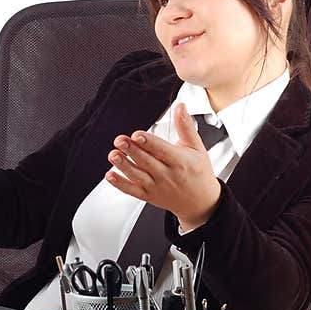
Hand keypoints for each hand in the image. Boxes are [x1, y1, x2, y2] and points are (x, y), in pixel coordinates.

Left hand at [105, 103, 221, 230]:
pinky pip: (132, 190)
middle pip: (146, 161)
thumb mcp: (197, 148)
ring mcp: (156, 187)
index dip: (149, 142)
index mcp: (180, 161)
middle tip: (120, 140)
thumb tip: (180, 107)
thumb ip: (186, 126)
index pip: (162, 150)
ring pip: (137, 176)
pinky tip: (110, 175)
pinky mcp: (148, 196)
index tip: (137, 135)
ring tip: (114, 155)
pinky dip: (120, 184)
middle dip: (132, 150)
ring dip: (123, 165)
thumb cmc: (198, 173)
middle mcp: (167, 175)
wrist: (200, 202)